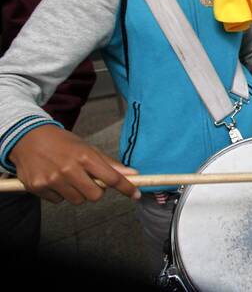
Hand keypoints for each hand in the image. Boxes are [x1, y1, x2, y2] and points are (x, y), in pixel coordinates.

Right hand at [8, 126, 139, 204]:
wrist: (27, 137)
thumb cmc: (62, 143)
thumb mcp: (87, 148)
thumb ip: (109, 164)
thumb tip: (133, 173)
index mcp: (85, 156)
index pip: (111, 178)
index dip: (126, 188)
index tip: (136, 194)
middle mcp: (69, 168)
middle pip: (95, 196)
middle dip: (96, 191)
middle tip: (89, 180)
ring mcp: (52, 179)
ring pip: (76, 200)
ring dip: (77, 192)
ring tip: (68, 177)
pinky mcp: (38, 187)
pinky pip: (58, 201)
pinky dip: (59, 193)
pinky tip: (53, 179)